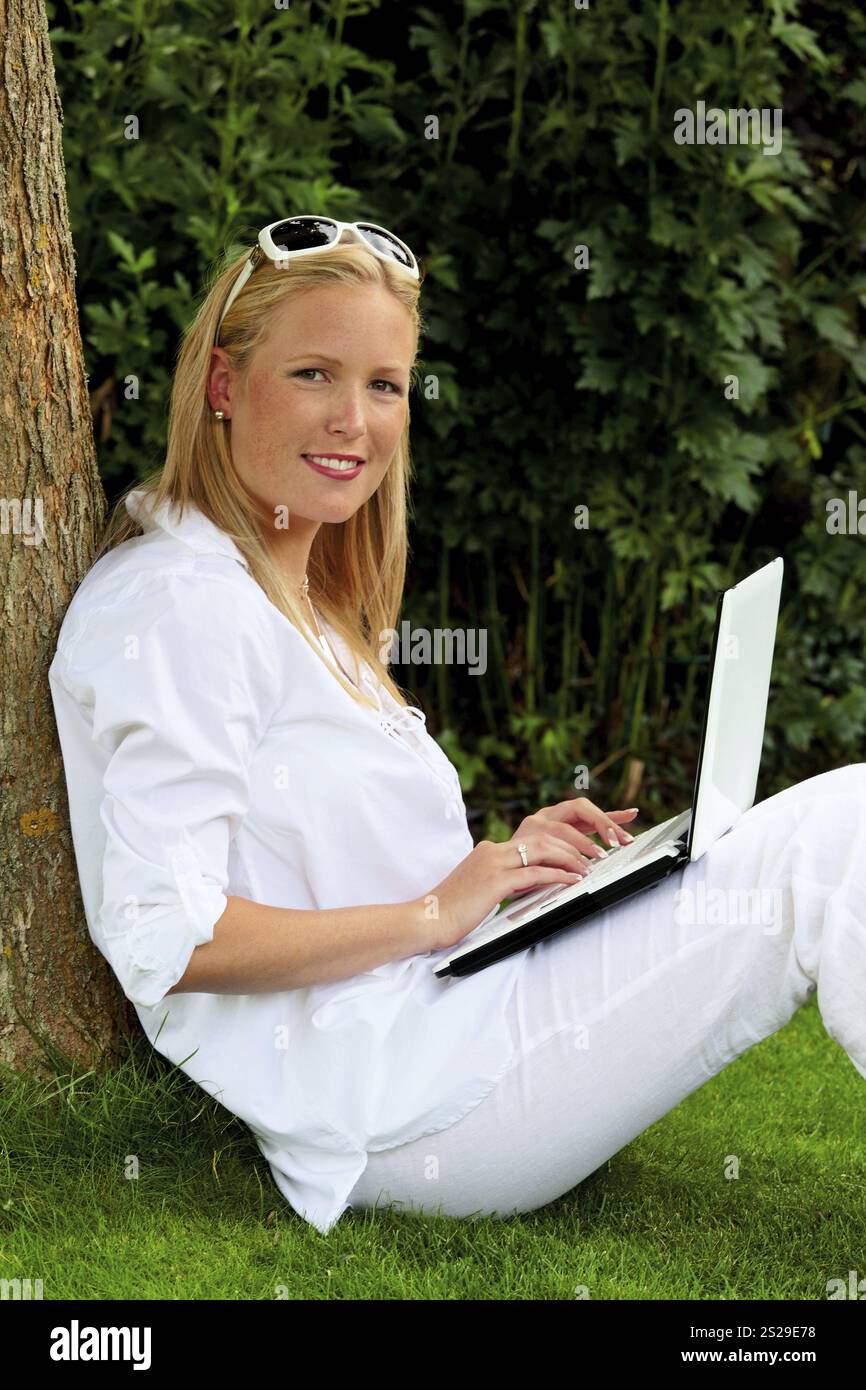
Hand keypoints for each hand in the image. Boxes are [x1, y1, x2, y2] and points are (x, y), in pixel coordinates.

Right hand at [423, 798, 639, 952]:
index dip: (561, 841)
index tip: (582, 849)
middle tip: (597, 852)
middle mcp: (493, 850)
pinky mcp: (495, 881)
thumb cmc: (451, 912)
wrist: (427, 919)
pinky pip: (535, 873)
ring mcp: (493, 863)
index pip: (533, 839)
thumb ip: (501, 882)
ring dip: (571, 856)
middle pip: (543, 836)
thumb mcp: (480, 890)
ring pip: (542, 849)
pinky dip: (559, 875)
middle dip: (574, 843)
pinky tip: (575, 880)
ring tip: (592, 865)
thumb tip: (526, 885)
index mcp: (490, 851)